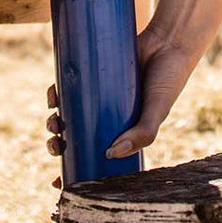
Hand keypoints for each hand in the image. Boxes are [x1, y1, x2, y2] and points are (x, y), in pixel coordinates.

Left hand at [45, 25, 197, 169]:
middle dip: (61, 144)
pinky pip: (71, 84)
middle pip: (79, 136)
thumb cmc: (169, 78)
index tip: (59, 183)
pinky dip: (58, 91)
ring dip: (54, 119)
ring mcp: (101, 94)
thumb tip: (110, 154)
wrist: (168, 39)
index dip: (77, 171)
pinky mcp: (95, 70)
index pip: (98, 159)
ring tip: (53, 119)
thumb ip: (143, 133)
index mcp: (126, 132)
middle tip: (56, 143)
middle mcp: (111, 115)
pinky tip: (53, 93)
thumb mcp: (159, 110)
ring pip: (71, 112)